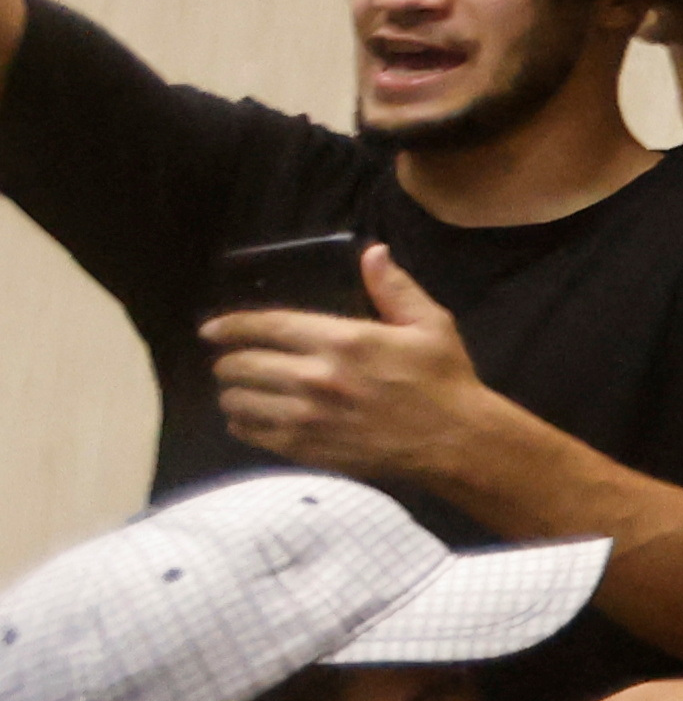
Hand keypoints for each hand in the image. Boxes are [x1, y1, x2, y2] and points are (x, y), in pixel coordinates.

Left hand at [204, 244, 509, 485]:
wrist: (454, 441)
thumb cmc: (443, 379)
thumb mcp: (430, 324)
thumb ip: (395, 288)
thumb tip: (373, 252)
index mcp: (343, 340)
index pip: (267, 326)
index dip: (231, 326)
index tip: (211, 329)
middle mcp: (316, 377)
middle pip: (243, 365)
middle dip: (228, 361)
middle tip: (231, 361)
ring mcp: (307, 416)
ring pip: (240, 402)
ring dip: (233, 393)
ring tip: (239, 390)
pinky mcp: (306, 448)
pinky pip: (251, 434)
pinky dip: (243, 424)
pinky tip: (251, 418)